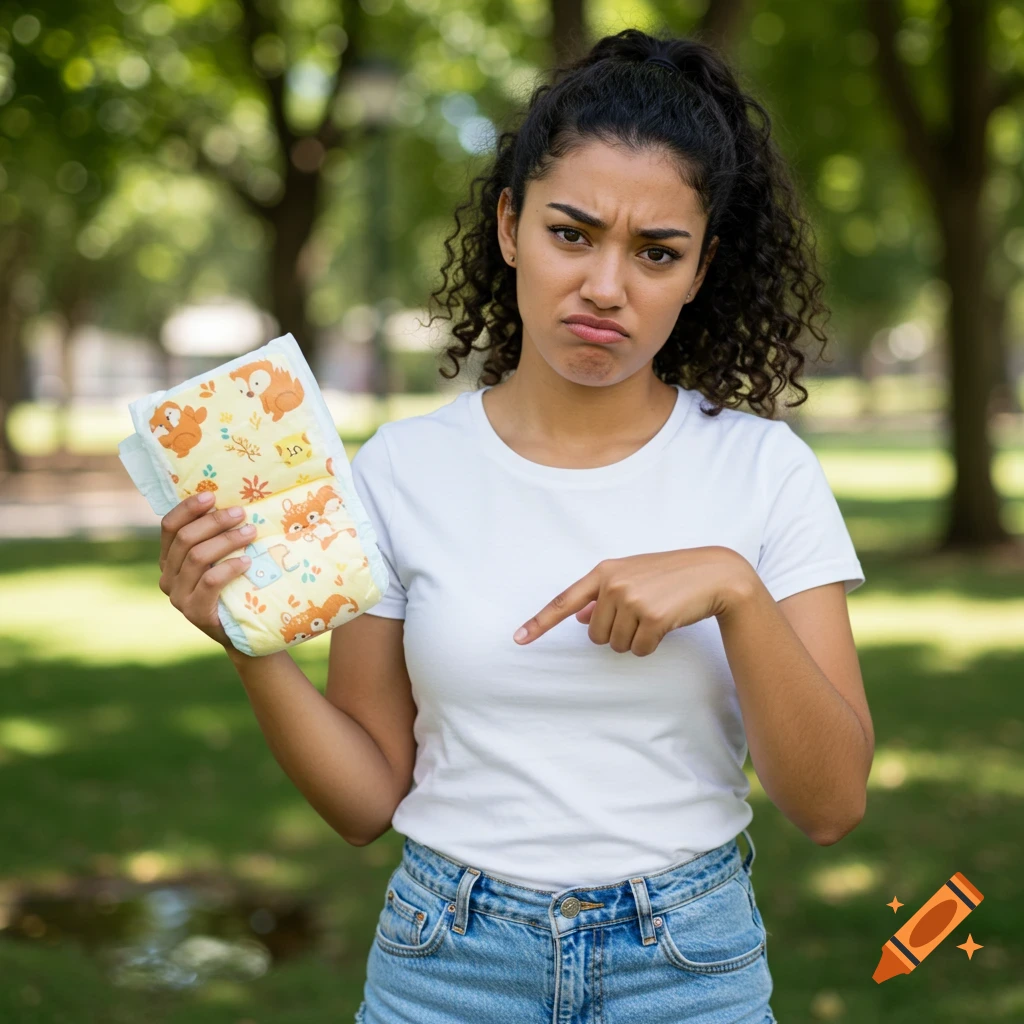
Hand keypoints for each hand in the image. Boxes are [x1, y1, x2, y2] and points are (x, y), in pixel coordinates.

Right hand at [158, 492, 254, 652]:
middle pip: (185, 539)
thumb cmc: (232, 587)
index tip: (212, 496)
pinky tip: (247, 561)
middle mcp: (167, 576)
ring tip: (251, 532)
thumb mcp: (219, 559)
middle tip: (241, 513)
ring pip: (197, 557)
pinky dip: (229, 567)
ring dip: (226, 540)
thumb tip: (233, 502)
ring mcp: (178, 596)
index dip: (188, 508)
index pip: (169, 526)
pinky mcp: (194, 612)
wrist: (239, 631)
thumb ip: (214, 538)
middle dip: (214, 522)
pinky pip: (210, 582)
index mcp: (168, 559)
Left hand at [513, 547, 750, 656]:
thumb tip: (579, 618)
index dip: (540, 623)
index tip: (518, 639)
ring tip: (656, 615)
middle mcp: (613, 584)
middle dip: (616, 633)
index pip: (564, 601)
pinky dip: (651, 645)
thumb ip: (603, 595)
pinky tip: (666, 624)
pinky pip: (639, 649)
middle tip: (642, 613)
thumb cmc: (670, 575)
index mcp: (604, 572)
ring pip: (617, 645)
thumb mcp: (633, 576)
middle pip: (595, 635)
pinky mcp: (653, 617)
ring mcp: (633, 600)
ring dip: (635, 639)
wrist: (713, 573)